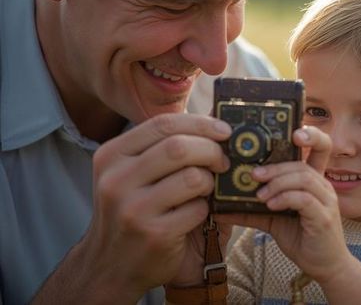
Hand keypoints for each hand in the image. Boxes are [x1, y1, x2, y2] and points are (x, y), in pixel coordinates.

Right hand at [82, 114, 231, 298]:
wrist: (109, 267)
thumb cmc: (132, 212)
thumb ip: (162, 148)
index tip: (224, 130)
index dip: (200, 123)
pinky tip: (194, 215)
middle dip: (211, 150)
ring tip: (206, 189)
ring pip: (193, 177)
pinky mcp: (154, 234)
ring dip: (209, 181)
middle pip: (179, 147)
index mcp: (111, 156)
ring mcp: (133, 208)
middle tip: (223, 161)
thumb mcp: (132, 174)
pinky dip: (204, 209)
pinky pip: (197, 209)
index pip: (162, 124)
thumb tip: (212, 122)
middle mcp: (117, 180)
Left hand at [216, 126, 351, 283]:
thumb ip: (252, 210)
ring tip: (259, 194)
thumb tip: (221, 205)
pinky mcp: (324, 217)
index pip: (320, 147)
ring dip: (277, 182)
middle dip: (276, 166)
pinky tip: (270, 205)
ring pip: (303, 177)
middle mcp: (323, 186)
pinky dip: (284, 198)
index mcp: (313, 181)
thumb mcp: (273, 220)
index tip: (293, 133)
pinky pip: (304, 199)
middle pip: (302, 163)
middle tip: (254, 174)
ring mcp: (327, 201)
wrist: (325, 267)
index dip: (311, 134)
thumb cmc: (302, 238)